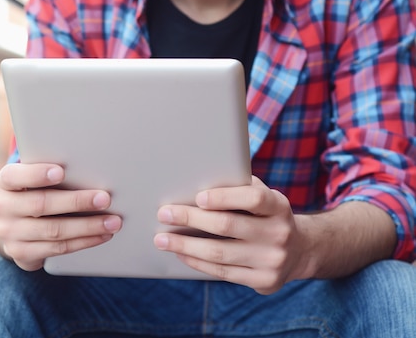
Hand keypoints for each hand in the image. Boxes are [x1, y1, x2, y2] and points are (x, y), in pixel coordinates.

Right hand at [0, 163, 121, 270]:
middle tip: (104, 199)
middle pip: (41, 204)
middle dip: (77, 201)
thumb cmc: (34, 190)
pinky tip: (101, 235)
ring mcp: (9, 232)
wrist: (15, 223)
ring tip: (112, 221)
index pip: (15, 176)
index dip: (37, 174)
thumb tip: (91, 166)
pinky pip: (57, 249)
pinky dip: (83, 242)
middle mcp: (2, 207)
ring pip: (53, 230)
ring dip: (87, 226)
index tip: (61, 171)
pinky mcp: (21, 253)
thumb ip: (51, 172)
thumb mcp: (33, 178)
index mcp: (5, 181)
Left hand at [154, 176, 307, 293]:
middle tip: (164, 213)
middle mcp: (279, 233)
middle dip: (190, 219)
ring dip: (184, 245)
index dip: (224, 197)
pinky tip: (180, 253)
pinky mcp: (263, 281)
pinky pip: (222, 272)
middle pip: (227, 225)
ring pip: (219, 253)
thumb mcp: (262, 196)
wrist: (300, 250)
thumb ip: (237, 188)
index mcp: (278, 206)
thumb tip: (194, 181)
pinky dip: (197, 262)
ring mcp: (272, 260)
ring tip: (162, 239)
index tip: (198, 197)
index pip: (253, 198)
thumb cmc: (266, 214)